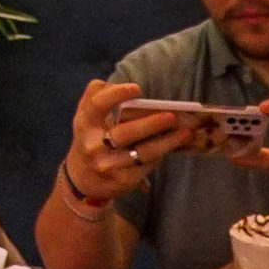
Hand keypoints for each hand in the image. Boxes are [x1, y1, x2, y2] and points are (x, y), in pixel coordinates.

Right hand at [64, 80, 195, 199]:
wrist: (82, 177)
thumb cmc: (91, 137)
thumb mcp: (86, 116)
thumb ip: (98, 96)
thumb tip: (128, 88)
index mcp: (85, 123)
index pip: (98, 105)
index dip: (116, 94)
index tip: (137, 88)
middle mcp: (93, 144)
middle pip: (123, 133)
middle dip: (149, 125)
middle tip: (171, 116)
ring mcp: (108, 164)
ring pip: (141, 153)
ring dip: (166, 142)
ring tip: (185, 132)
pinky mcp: (123, 179)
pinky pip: (147, 165)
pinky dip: (162, 153)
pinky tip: (175, 144)